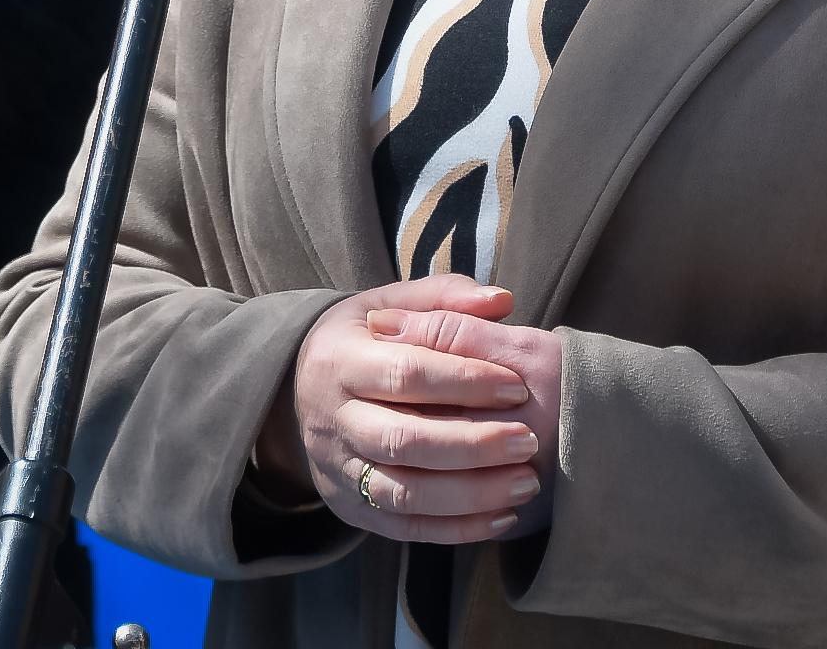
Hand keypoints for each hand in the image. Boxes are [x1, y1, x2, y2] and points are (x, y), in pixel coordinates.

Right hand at [269, 275, 540, 545]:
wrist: (298, 389)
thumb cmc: (364, 340)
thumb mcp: (390, 303)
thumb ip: (445, 297)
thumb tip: (502, 301)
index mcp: (341, 360)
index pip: (406, 374)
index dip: (465, 381)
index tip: (517, 388)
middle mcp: (333, 419)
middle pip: (403, 440)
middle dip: (472, 444)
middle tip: (528, 441)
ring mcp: (337, 469)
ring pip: (403, 493)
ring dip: (469, 494)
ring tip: (524, 482)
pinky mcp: (349, 508)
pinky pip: (404, 527)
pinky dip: (456, 528)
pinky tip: (502, 516)